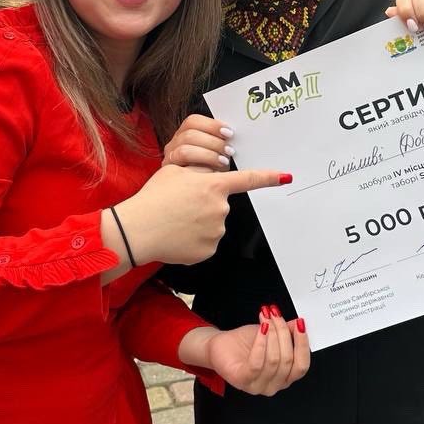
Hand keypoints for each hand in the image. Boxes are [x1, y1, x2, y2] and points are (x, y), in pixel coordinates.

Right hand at [115, 163, 291, 266]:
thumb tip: (211, 182)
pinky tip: (178, 237)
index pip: (248, 180)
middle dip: (205, 206)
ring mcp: (216, 231)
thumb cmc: (153, 199)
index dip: (268, 177)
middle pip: (219, 205)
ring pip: (213, 225)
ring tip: (175, 223)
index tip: (286, 176)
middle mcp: (220, 208)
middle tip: (180, 207)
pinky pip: (206, 243)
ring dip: (199, 224)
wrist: (137, 230)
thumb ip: (199, 175)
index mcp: (213, 186)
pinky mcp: (209, 250)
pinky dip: (194, 241)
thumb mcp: (175, 172)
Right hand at [164, 114, 234, 171]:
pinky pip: (183, 169)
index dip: (212, 125)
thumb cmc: (209, 175)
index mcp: (183, 135)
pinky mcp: (170, 174)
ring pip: (185, 150)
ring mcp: (170, 159)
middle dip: (213, 142)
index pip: (192, 122)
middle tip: (229, 150)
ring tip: (223, 162)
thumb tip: (234, 139)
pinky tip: (213, 174)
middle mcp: (174, 145)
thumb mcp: (214, 155)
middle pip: (190, 135)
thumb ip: (219, 144)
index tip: (228, 132)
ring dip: (208, 155)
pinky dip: (201, 169)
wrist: (193, 197)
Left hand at [179, 306, 309, 395]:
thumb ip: (288, 333)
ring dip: (272, 334)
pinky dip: (261, 344)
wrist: (219, 346)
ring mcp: (257, 386)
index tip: (300, 324)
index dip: (303, 344)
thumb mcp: (271, 335)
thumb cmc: (245, 344)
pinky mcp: (242, 381)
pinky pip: (257, 364)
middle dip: (284, 333)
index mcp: (284, 377)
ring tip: (266, 318)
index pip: (301, 366)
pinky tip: (261, 329)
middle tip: (276, 315)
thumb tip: (300, 324)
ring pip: (274, 360)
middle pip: (288, 360)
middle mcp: (273, 386)